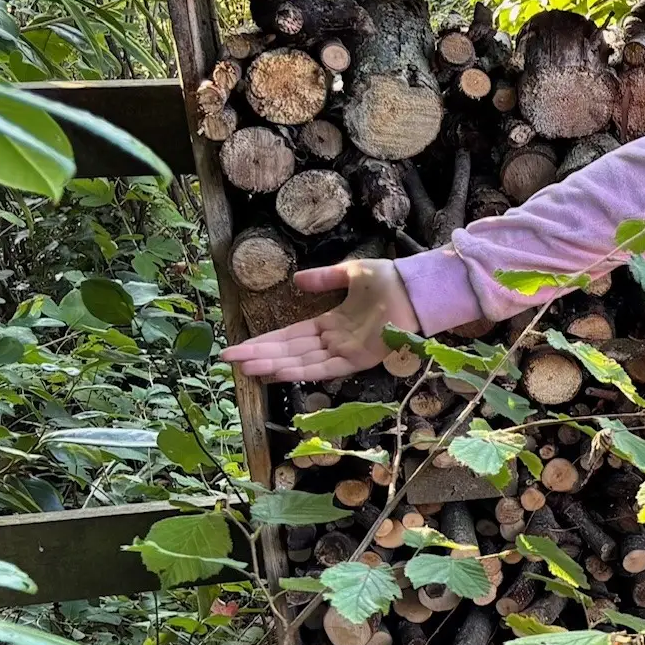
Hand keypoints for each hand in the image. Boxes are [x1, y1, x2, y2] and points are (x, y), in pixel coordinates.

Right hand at [217, 259, 419, 381]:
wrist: (416, 286)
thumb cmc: (389, 280)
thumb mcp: (349, 274)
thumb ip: (323, 279)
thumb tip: (295, 280)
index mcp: (331, 323)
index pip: (291, 336)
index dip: (265, 342)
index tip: (238, 346)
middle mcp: (335, 341)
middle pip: (290, 352)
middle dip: (259, 356)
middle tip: (228, 360)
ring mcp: (346, 352)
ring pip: (303, 362)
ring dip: (274, 365)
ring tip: (246, 368)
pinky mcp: (360, 359)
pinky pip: (326, 368)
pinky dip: (302, 370)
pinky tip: (278, 370)